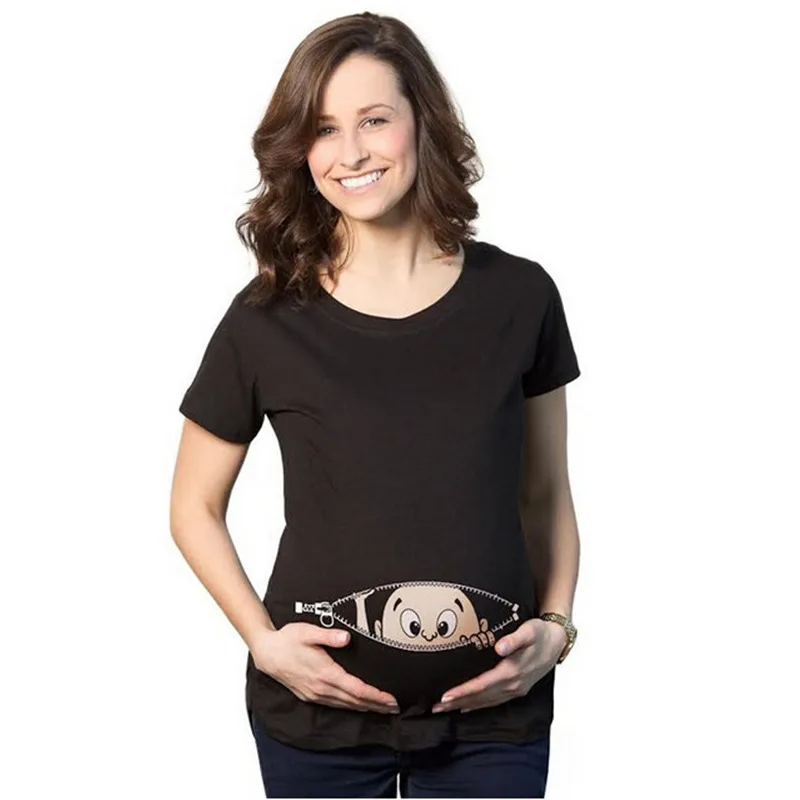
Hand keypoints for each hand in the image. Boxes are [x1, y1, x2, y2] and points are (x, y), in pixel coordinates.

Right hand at [251, 622, 399, 714]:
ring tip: (382, 708)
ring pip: (346, 706)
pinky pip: (335, 705)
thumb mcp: (308, 631)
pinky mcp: (310, 695)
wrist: (267, 653)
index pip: (357, 689)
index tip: (391, 698)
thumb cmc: (288, 639)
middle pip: (355, 701)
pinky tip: (358, 705)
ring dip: (366, 708)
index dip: (376, 696)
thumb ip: (329, 635)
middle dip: (376, 705)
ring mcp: (315, 694)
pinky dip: (351, 707)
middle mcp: (321, 688)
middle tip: (395, 707)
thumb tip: (346, 638)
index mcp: (325, 673)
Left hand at [431, 619, 566, 713]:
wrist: (557, 643)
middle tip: (435, 707)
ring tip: (445, 709)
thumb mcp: (529, 630)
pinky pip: (494, 701)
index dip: (463, 692)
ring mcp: (515, 690)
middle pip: (480, 698)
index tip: (445, 696)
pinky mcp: (517, 690)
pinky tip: (467, 707)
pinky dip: (479, 705)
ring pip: (485, 702)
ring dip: (464, 706)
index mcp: (512, 672)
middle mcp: (512, 685)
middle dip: (457, 702)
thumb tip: (500, 647)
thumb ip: (514, 639)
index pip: (481, 685)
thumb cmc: (540, 633)